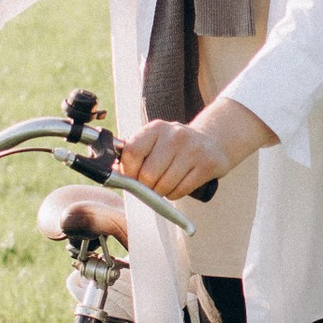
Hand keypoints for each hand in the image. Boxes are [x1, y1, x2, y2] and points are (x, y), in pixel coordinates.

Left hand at [115, 96, 276, 201]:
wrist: (212, 141)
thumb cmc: (175, 147)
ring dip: (161, 192)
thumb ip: (134, 153)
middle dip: (146, 186)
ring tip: (166, 184)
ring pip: (164, 186)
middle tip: (151, 185)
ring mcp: (193, 149)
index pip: (132, 152)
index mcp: (157, 128)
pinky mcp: (207, 164)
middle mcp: (175, 135)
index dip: (128, 171)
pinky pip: (180, 191)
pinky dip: (174, 194)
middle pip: (148, 175)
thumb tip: (110, 171)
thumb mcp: (155, 141)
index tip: (132, 178)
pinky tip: (177, 186)